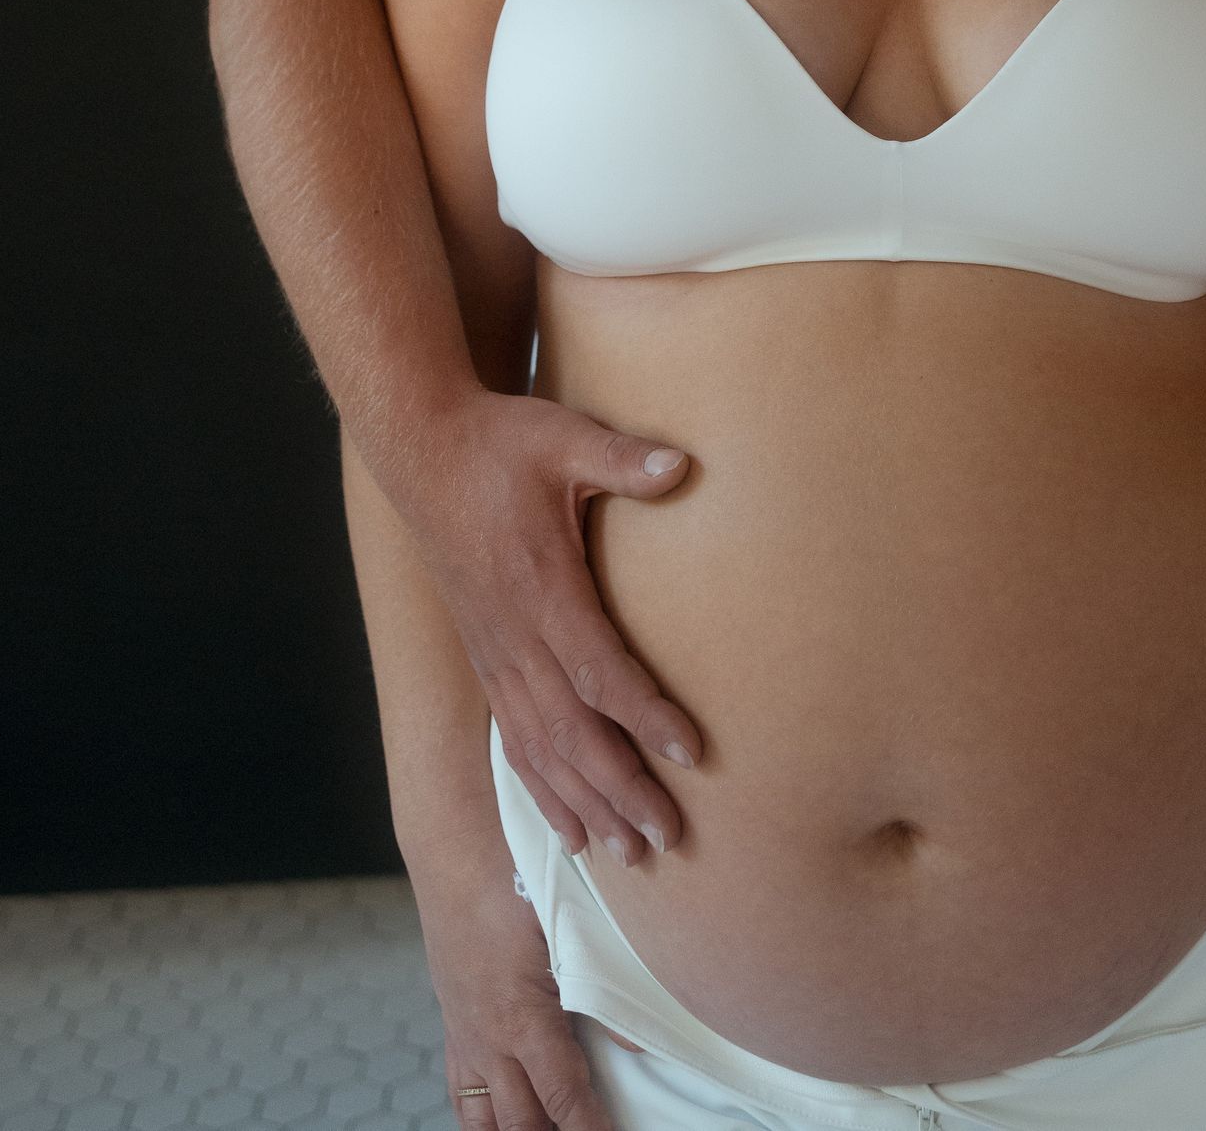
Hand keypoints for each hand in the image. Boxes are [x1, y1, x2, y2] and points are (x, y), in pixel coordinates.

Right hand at [401, 388, 703, 860]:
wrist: (425, 452)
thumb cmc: (502, 444)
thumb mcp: (564, 438)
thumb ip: (622, 459)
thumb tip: (682, 465)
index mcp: (543, 590)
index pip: (600, 671)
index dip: (645, 716)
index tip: (691, 754)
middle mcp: (516, 639)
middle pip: (573, 733)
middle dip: (622, 789)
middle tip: (671, 838)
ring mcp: (496, 655)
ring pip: (542, 750)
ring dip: (587, 804)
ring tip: (631, 854)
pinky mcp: (487, 660)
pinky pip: (515, 740)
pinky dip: (542, 791)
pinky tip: (569, 832)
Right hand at [411, 806, 614, 1130]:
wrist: (450, 850)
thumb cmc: (509, 877)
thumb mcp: (564, 922)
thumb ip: (602, 980)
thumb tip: (638, 1035)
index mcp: (521, 1018)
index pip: (561, 1096)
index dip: (589, 1130)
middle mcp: (488, 1039)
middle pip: (522, 1122)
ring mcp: (466, 1037)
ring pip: (485, 1120)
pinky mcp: (453, 1026)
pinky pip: (461, 1094)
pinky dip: (483, 1119)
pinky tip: (503, 1122)